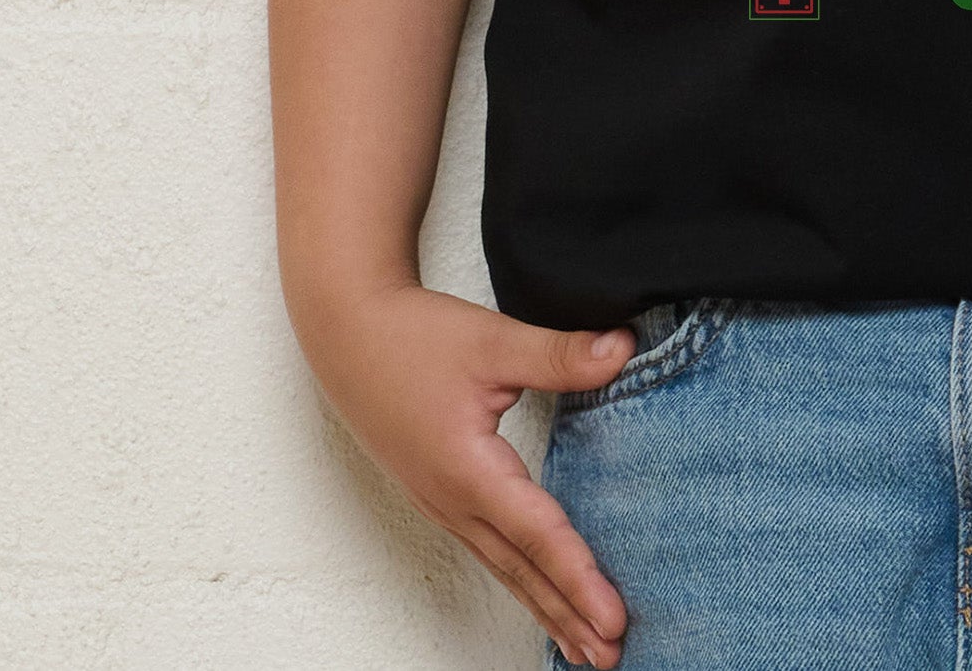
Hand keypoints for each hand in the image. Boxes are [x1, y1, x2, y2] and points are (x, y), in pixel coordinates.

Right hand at [296, 280, 637, 666]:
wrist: (347, 333)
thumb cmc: (414, 338)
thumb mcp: (492, 341)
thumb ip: (559, 354)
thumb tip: (624, 350)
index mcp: (469, 472)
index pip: (538, 536)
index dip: (579, 579)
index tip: (614, 621)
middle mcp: (454, 501)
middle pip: (522, 571)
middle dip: (568, 617)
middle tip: (612, 658)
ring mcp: (443, 503)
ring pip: (504, 567)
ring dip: (545, 608)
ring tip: (583, 648)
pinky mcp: (440, 493)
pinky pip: (488, 551)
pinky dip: (520, 581)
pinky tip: (537, 591)